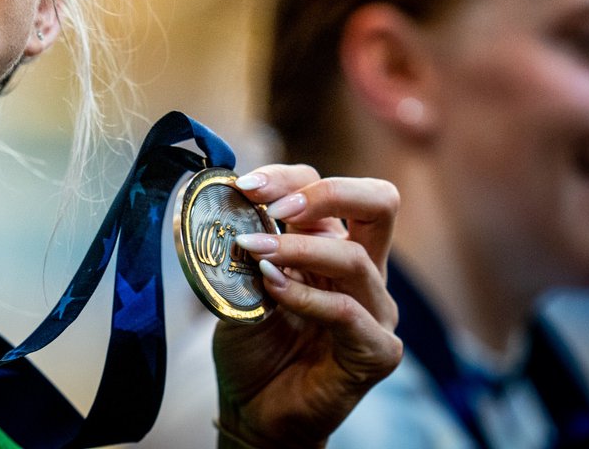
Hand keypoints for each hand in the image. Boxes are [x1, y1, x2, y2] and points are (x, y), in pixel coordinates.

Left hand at [212, 164, 401, 447]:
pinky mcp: (376, 351)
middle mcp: (364, 271)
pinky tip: (273, 291)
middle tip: (277, 204)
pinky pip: (346, 312)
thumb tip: (208, 209)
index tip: (244, 186)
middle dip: (327, 192)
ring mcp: (375, 310)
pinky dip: (306, 297)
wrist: (254, 411)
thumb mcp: (238, 286)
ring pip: (353, 258)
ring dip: (296, 248)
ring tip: (254, 251)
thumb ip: (238, 249)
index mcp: (334, 245)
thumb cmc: (254, 345)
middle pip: (379, 202)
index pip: (329, 190)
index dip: (289, 178)